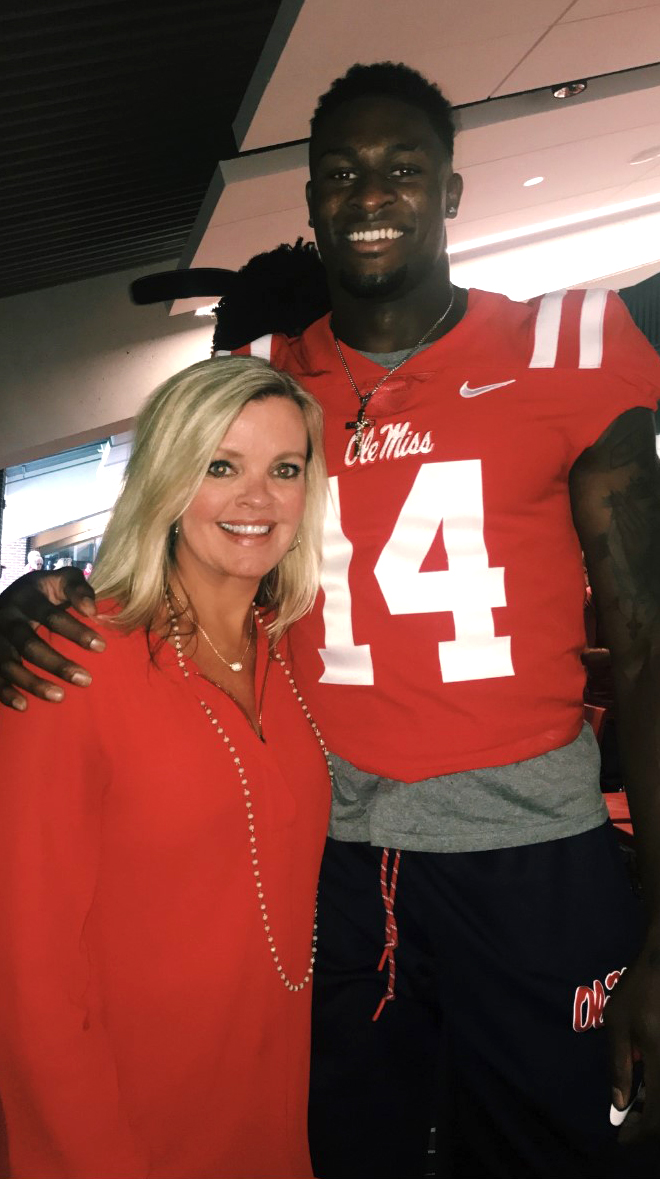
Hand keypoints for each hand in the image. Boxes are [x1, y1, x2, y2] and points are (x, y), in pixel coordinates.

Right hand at [0, 569, 103, 710]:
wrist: (11, 597)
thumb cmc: (45, 591)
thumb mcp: (60, 580)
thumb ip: (79, 588)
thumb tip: (92, 610)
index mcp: (26, 597)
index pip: (50, 616)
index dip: (75, 630)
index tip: (101, 646)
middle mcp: (6, 617)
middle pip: (29, 644)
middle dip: (57, 664)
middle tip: (87, 680)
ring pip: (9, 664)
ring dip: (33, 683)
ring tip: (60, 697)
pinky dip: (5, 692)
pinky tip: (24, 705)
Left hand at [605, 942, 659, 1142]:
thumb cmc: (638, 989)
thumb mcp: (618, 1023)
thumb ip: (619, 1064)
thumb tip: (620, 1104)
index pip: (656, 1115)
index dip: (640, 1132)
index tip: (623, 1137)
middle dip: (650, 1125)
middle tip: (629, 1123)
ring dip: (656, 1109)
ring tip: (637, 1104)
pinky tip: (648, 1086)